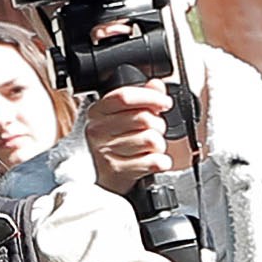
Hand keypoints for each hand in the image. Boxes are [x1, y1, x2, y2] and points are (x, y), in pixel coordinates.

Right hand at [72, 80, 176, 196]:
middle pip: (144, 118)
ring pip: (152, 140)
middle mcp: (98, 131)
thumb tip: (156, 85)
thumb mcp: (120, 116)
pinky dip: (160, 161)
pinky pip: (155, 161)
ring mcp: (106, 152)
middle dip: (157, 124)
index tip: (164, 102)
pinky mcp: (119, 171)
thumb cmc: (112, 143)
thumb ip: (141, 97)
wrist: (99, 176)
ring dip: (158, 144)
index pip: (125, 96)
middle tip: (152, 130)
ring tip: (148, 148)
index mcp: (97, 112)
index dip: (151, 97)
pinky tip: (149, 160)